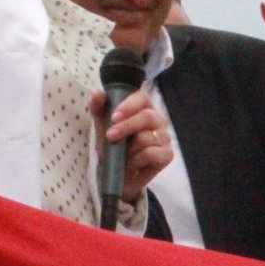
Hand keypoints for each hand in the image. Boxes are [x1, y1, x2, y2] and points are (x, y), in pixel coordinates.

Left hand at [90, 88, 172, 204]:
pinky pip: (152, 154)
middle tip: (110, 136)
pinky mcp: (167, 154)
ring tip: (122, 154)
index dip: (128, 106)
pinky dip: (137, 159)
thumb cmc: (112, 143)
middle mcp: (157, 119)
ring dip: (129, 148)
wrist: (116, 171)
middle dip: (126, 127)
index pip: (142, 98)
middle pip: (147, 116)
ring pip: (147, 137)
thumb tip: (98, 94)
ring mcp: (164, 137)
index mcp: (143, 107)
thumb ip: (97, 106)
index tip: (114, 117)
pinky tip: (132, 163)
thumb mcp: (101, 124)